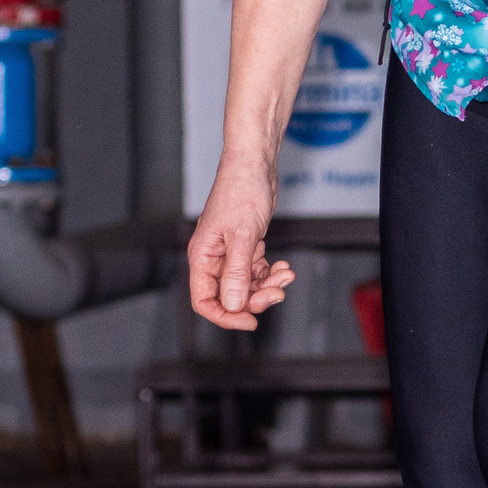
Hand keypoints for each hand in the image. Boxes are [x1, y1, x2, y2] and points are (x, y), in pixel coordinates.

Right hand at [187, 161, 295, 331]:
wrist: (255, 166)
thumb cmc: (241, 191)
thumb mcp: (242, 236)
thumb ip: (237, 273)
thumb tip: (233, 305)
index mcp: (202, 257)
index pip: (204, 301)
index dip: (225, 316)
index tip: (249, 321)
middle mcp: (214, 258)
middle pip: (229, 296)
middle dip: (255, 298)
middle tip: (277, 292)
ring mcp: (230, 254)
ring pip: (246, 286)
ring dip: (267, 286)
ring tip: (285, 275)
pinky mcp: (246, 247)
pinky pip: (256, 272)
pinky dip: (271, 273)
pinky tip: (283, 267)